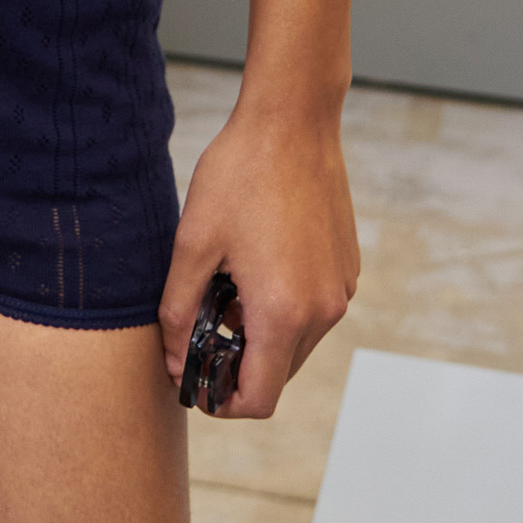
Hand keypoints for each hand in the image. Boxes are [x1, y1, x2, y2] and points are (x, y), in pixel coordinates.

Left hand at [159, 96, 358, 418]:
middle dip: (240, 364)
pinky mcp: (347, 269)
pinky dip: (286, 307)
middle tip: (204, 326)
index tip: (198, 382)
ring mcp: (340, 290)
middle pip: (278, 374)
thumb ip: (180, 312)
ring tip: (229, 285)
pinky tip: (258, 263)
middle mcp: (322, 311)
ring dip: (263, 334)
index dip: (223, 402)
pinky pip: (315, 310)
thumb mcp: (193, 243)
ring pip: (298, 344)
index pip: (259, 399)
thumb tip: (175, 361)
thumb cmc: (240, 174)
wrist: (293, 120)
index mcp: (283, 312)